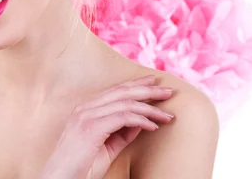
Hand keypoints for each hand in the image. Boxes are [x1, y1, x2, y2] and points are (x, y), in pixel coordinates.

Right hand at [39, 75, 174, 178]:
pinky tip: (153, 126)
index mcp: (85, 110)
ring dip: (150, 108)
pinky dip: (141, 120)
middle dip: (148, 90)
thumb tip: (141, 123)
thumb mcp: (106, 148)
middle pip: (121, 91)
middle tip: (170, 91)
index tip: (154, 84)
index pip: (115, 91)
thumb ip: (121, 134)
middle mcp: (84, 108)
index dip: (136, 85)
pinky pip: (122, 118)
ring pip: (125, 103)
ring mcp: (86, 116)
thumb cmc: (81, 167)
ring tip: (167, 116)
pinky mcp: (91, 128)